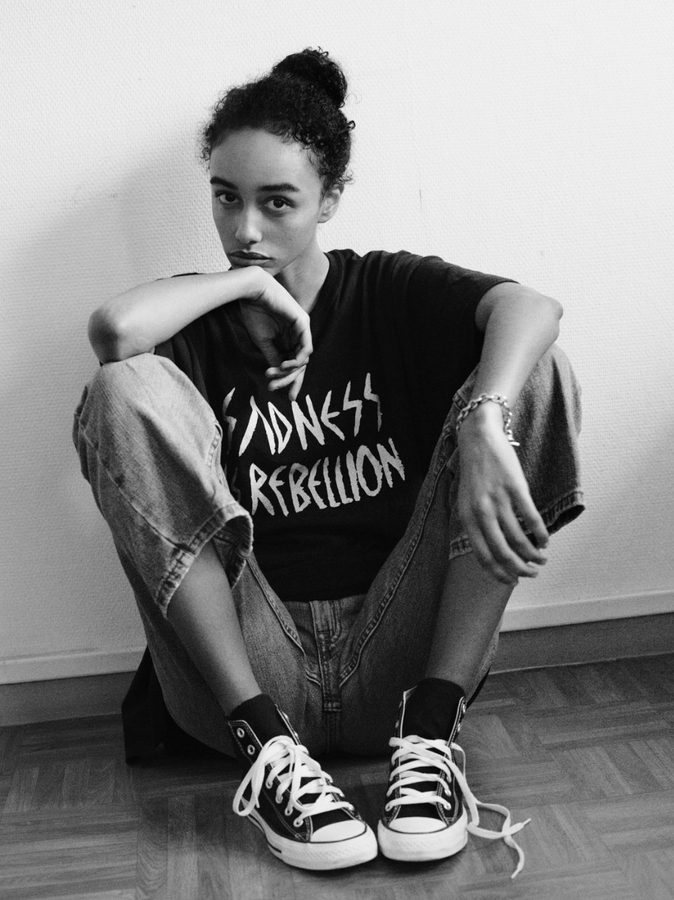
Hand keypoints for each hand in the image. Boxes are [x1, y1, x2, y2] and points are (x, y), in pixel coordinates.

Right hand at [241, 270, 312, 400]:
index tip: (285, 396)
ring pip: (303, 359)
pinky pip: (306, 348)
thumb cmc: (254, 313)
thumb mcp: (263, 342)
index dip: (290, 380)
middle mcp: (298, 335)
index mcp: (288, 339)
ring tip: (276, 375)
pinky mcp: (303, 323)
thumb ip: (273, 357)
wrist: (251, 293)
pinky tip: (285, 365)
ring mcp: (302, 329)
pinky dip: (297, 360)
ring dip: (291, 372)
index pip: (293, 364)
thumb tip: (279, 375)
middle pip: (301, 364)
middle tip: (284, 393)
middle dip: (293, 381)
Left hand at [457, 406, 548, 583]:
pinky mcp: (515, 487)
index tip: (512, 581)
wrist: (479, 438)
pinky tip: (545, 540)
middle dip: (520, 569)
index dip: (499, 573)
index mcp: (466, 517)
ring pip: (519, 537)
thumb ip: (476, 525)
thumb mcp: (466, 501)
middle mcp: (481, 511)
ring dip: (533, 554)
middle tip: (532, 574)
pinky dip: (540, 533)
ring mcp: (498, 499)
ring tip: (542, 558)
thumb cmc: (474, 473)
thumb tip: (492, 552)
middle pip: (502, 551)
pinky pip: (531, 517)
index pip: (483, 555)